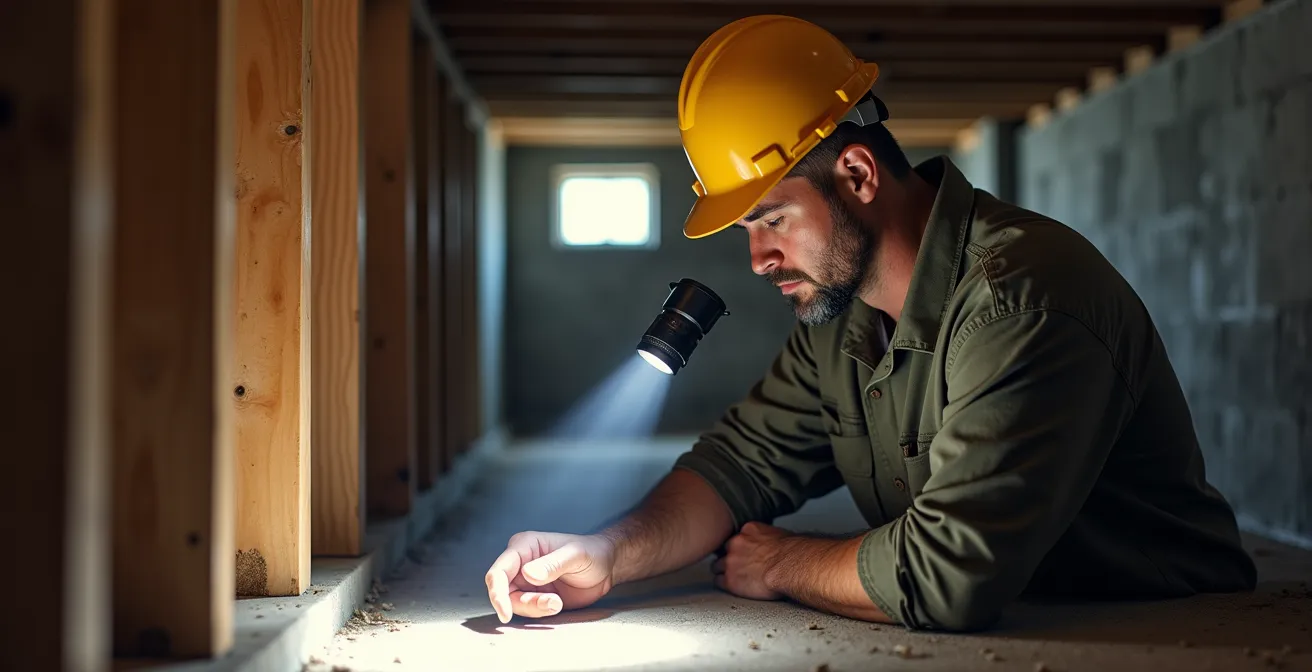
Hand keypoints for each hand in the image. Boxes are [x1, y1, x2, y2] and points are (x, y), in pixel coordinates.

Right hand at [484, 531, 616, 622]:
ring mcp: (526, 581)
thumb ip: (552, 564)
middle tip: (552, 603)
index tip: (506, 613)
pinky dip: (540, 612)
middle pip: (503, 592)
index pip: (499, 571)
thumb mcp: (575, 555)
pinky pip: (527, 610)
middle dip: (524, 603)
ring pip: (515, 603)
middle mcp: (520, 563)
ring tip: (558, 601)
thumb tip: (528, 574)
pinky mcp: (534, 595)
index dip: (497, 593)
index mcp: (524, 546)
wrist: (606, 567)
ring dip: (535, 608)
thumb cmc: (592, 552)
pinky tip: (558, 603)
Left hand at [711, 521, 790, 600]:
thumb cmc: (793, 554)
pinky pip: (718, 582)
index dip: (740, 547)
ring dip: (724, 571)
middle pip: (724, 550)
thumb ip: (768, 538)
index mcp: (749, 530)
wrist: (790, 568)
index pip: (737, 537)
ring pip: (717, 566)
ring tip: (734, 577)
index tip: (744, 553)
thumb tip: (773, 545)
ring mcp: (730, 561)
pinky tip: (732, 587)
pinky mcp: (730, 580)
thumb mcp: (781, 536)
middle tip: (738, 566)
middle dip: (730, 558)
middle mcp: (736, 543)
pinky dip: (724, 585)